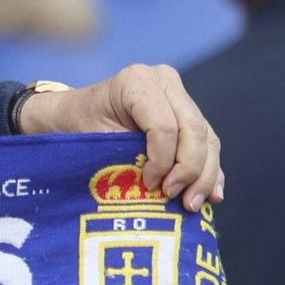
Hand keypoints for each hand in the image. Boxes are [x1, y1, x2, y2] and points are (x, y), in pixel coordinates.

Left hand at [14, 65, 222, 211]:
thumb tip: (160, 191)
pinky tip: (212, 195)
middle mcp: (164, 81)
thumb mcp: (95, 139)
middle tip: (180, 201)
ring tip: (193, 204)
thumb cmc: (78, 126)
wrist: (72, 115)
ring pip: (207, 139)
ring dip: (205, 176)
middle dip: (190, 171)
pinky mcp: (189, 113)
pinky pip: (208, 143)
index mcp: (137, 80)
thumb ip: (128, 157)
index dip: (162, 160)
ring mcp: (179, 95)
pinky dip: (210, 171)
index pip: (164, 126)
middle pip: (194, 131)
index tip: (150, 185)